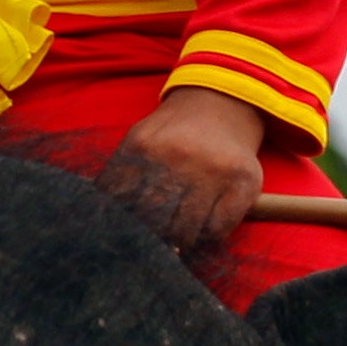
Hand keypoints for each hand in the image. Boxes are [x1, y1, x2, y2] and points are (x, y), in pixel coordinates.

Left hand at [98, 88, 265, 251]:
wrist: (223, 102)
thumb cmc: (174, 132)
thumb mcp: (140, 140)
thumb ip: (119, 175)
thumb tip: (102, 218)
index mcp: (145, 147)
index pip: (122, 202)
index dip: (121, 225)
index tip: (125, 233)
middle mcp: (180, 157)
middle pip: (155, 219)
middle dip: (150, 238)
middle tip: (152, 243)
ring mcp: (215, 171)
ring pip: (187, 230)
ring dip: (179, 242)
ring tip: (177, 239)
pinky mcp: (243, 183)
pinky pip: (219, 229)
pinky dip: (208, 236)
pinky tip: (202, 227)